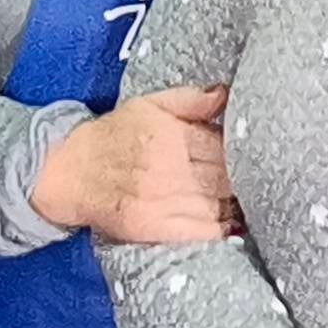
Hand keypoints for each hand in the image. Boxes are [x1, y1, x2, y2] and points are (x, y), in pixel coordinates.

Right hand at [32, 85, 238, 241]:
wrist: (70, 172)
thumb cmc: (115, 135)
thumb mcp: (149, 104)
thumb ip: (191, 99)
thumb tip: (227, 94)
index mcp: (172, 136)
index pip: (227, 147)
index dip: (245, 152)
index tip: (254, 153)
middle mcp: (170, 169)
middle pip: (228, 177)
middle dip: (245, 178)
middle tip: (256, 178)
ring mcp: (164, 202)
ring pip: (222, 205)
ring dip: (238, 203)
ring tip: (245, 199)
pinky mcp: (157, 228)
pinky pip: (206, 233)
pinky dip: (224, 228)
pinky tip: (230, 221)